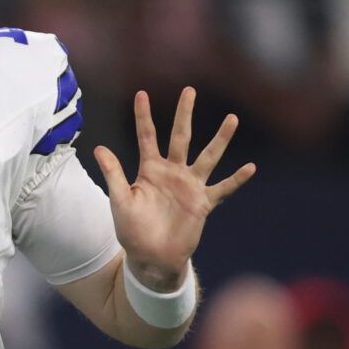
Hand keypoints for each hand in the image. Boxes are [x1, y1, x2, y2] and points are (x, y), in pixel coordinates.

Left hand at [93, 88, 254, 289]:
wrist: (151, 258)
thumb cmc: (132, 230)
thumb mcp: (120, 200)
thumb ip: (114, 174)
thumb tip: (99, 148)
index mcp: (150, 169)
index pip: (147, 136)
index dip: (143, 116)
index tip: (141, 93)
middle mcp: (172, 172)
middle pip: (180, 137)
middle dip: (184, 114)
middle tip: (189, 90)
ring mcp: (189, 186)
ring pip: (208, 156)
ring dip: (220, 139)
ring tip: (231, 119)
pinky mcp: (202, 204)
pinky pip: (222, 188)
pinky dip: (236, 180)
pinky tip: (250, 168)